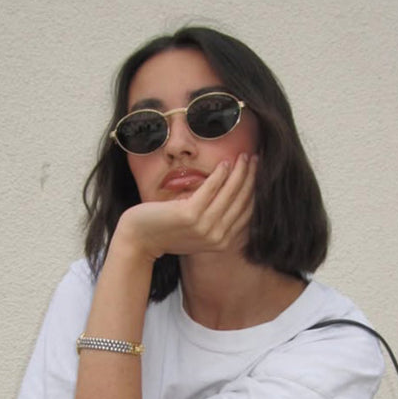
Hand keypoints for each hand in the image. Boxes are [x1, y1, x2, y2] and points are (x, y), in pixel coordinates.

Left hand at [114, 153, 257, 260]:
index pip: (246, 212)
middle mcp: (216, 237)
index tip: (258, 174)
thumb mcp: (196, 230)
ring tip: (244, 157)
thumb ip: (214, 220)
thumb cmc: (166, 231)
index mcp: (221, 242)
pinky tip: (225, 163)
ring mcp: (204, 228)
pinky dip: (220, 175)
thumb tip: (232, 198)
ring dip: (240, 172)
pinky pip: (211, 189)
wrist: (139, 239)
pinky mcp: (190, 215)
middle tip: (256, 159)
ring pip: (230, 194)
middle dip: (251, 178)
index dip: (254, 191)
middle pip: (241, 202)